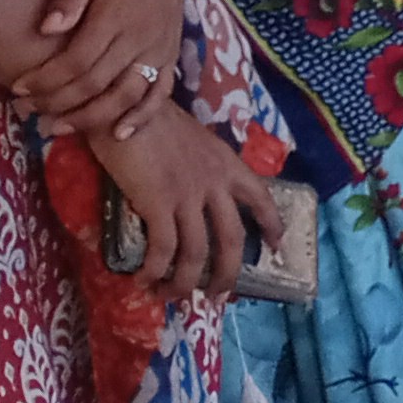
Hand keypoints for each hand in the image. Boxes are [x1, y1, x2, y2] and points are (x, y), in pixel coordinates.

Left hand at [18, 0, 188, 140]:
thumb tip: (45, 29)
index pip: (75, 61)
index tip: (18, 88)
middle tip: (28, 112)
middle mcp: (138, 39)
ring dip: (90, 117)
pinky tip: (118, 133)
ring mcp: (158, 51)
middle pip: (95, 84)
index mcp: (115, 17)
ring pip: (125, 96)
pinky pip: (159, 94)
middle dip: (56, 102)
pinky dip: (141, 117)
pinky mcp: (171, 57)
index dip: (44, 79)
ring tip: (59, 127)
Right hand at [90, 99, 280, 301]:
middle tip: (216, 297)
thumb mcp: (193, 141)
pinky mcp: (158, 203)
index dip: (272, 225)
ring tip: (172, 297)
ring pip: (196, 253)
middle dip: (227, 274)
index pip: (261, 198)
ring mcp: (188, 194)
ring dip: (184, 283)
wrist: (125, 104)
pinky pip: (163, 250)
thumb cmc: (152, 120)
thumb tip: (195, 195)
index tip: (276, 248)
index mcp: (228, 164)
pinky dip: (155, 271)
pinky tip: (144, 281)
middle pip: (233, 239)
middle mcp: (215, 182)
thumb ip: (202, 167)